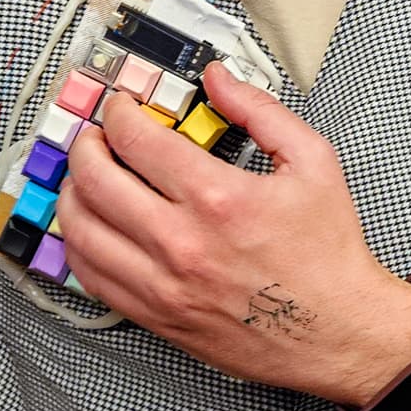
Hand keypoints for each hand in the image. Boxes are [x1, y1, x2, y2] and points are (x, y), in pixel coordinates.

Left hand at [56, 64, 410, 403]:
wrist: (339, 333)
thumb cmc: (329, 255)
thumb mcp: (313, 163)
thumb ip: (260, 111)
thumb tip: (217, 78)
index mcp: (218, 198)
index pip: (136, 140)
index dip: (117, 113)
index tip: (119, 108)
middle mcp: (182, 243)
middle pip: (95, 180)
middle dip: (85, 145)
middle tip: (94, 136)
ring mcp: (163, 285)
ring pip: (81, 231)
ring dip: (72, 194)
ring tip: (84, 179)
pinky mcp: (157, 317)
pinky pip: (92, 277)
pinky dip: (79, 245)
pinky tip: (91, 228)